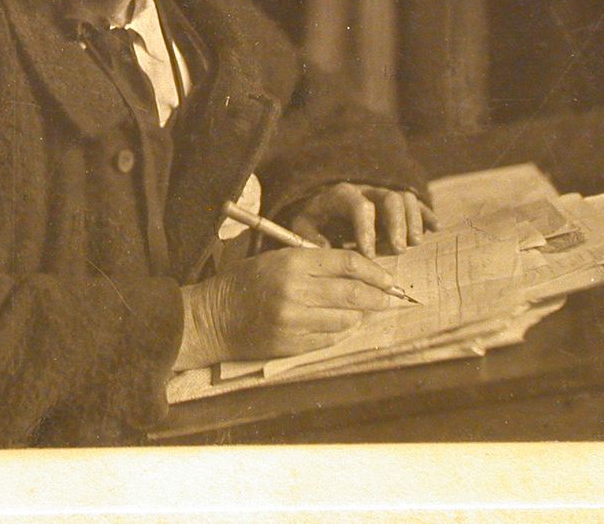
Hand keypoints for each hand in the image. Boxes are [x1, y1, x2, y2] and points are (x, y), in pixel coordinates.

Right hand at [175, 247, 400, 368]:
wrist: (214, 317)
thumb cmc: (246, 283)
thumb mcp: (276, 259)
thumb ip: (313, 264)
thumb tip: (357, 274)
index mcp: (291, 262)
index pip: (346, 263)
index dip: (374, 271)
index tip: (388, 279)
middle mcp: (294, 290)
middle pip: (352, 293)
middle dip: (378, 297)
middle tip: (390, 299)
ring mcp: (293, 320)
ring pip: (346, 320)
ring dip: (360, 316)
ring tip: (364, 312)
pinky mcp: (291, 344)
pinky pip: (330, 340)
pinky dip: (342, 333)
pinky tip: (343, 326)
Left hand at [287, 183, 436, 256]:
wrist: (322, 204)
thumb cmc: (314, 219)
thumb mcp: (303, 225)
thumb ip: (309, 236)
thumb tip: (324, 248)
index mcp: (342, 194)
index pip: (359, 205)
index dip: (365, 229)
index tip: (367, 255)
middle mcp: (366, 189)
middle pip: (389, 198)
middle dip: (396, 224)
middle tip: (399, 250)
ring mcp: (383, 193)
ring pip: (405, 197)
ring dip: (413, 220)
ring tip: (414, 244)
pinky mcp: (396, 200)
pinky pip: (416, 202)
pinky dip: (426, 214)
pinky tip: (435, 228)